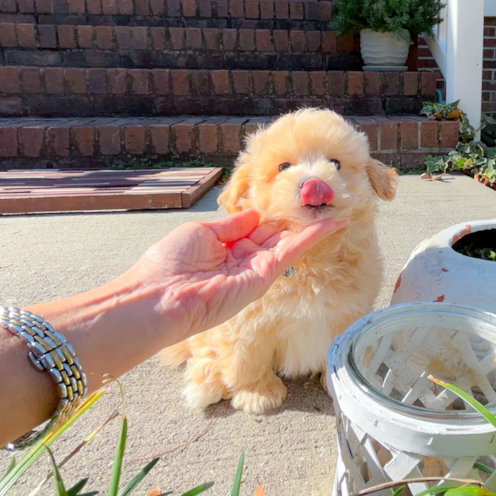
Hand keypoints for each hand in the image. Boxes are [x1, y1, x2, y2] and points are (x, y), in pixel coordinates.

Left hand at [124, 209, 347, 339]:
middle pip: (275, 235)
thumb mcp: (201, 233)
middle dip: (297, 219)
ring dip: (313, 227)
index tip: (293, 198)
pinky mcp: (262, 278)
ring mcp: (254, 271)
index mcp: (223, 247)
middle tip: (323, 199)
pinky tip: (332, 223)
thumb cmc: (167, 264)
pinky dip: (313, 237)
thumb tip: (256, 214)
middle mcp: (241, 260)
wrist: (157, 297)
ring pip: (289, 243)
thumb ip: (232, 226)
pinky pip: (291, 252)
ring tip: (338, 209)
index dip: (273, 214)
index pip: (254, 228)